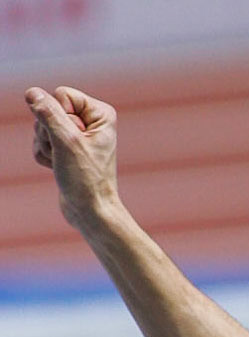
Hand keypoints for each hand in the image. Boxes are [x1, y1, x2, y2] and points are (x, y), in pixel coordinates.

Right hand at [26, 85, 119, 228]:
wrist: (91, 214)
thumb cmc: (86, 181)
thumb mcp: (66, 142)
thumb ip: (48, 114)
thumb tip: (32, 93)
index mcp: (100, 113)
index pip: (61, 94)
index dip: (59, 116)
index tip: (73, 141)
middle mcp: (90, 121)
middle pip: (49, 109)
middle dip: (49, 133)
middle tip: (65, 155)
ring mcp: (76, 135)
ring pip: (42, 126)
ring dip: (46, 146)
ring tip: (62, 163)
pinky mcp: (65, 149)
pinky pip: (41, 141)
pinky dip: (44, 156)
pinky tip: (57, 168)